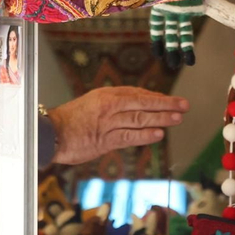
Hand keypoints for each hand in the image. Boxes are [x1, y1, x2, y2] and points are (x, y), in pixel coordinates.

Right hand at [48, 87, 188, 165]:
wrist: (50, 133)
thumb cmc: (70, 120)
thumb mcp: (92, 104)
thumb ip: (112, 106)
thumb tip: (134, 108)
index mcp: (106, 95)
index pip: (137, 94)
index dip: (156, 98)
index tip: (170, 101)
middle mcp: (109, 106)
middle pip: (142, 103)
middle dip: (165, 105)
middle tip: (184, 105)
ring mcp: (107, 123)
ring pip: (139, 118)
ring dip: (160, 118)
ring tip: (177, 118)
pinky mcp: (104, 140)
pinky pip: (128, 136)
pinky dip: (145, 135)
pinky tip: (159, 134)